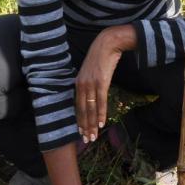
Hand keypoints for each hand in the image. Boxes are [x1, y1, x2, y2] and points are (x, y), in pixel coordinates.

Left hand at [75, 26, 133, 141]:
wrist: (108, 43)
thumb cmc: (101, 57)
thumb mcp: (91, 72)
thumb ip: (89, 84)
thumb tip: (91, 95)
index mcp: (78, 83)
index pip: (77, 107)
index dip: (79, 121)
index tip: (80, 133)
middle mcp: (82, 85)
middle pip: (82, 110)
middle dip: (84, 127)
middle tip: (87, 140)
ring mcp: (91, 84)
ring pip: (90, 109)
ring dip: (92, 124)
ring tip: (94, 136)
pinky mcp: (101, 82)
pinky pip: (100, 101)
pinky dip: (100, 113)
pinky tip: (101, 123)